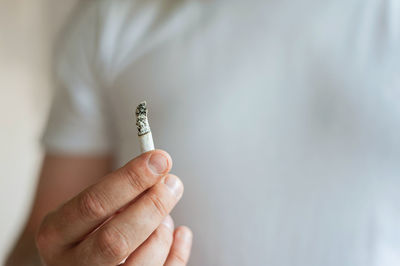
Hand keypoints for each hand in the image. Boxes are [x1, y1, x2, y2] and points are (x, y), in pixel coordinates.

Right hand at [35, 150, 192, 265]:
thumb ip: (116, 193)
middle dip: (152, 206)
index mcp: (55, 235)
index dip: (130, 180)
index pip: (93, 204)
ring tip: (164, 217)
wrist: (81, 261)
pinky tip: (179, 233)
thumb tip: (158, 170)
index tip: (159, 159)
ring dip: (162, 231)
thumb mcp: (90, 209)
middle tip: (173, 183)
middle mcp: (71, 265)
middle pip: (116, 239)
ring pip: (142, 263)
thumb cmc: (91, 229)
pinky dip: (178, 251)